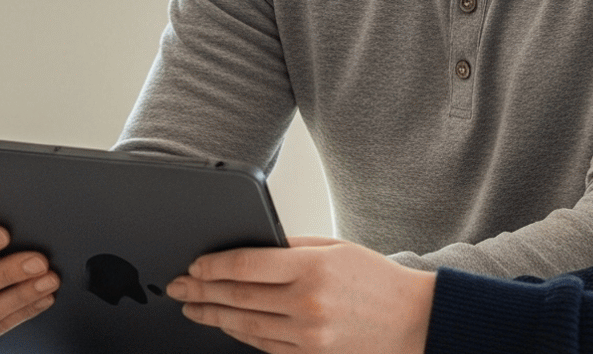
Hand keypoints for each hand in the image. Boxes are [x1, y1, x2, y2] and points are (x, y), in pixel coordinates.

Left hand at [166, 236, 434, 353]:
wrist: (415, 321)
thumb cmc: (376, 281)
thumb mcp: (334, 250)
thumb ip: (290, 249)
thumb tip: (247, 248)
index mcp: (312, 269)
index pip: (245, 265)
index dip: (212, 266)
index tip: (193, 264)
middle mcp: (307, 304)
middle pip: (238, 297)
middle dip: (201, 291)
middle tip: (177, 287)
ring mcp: (308, 336)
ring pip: (246, 325)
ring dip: (213, 316)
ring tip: (192, 307)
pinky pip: (265, 346)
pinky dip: (240, 334)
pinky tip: (226, 324)